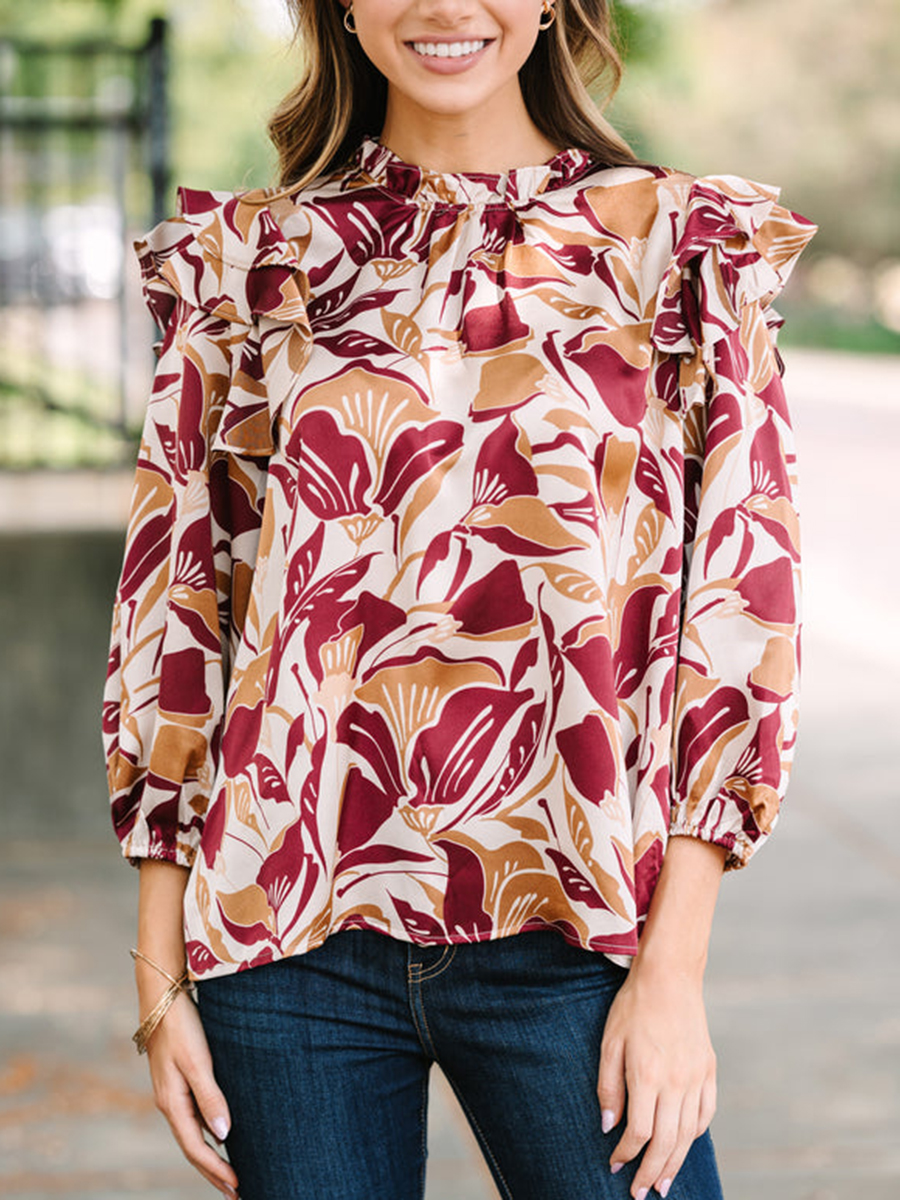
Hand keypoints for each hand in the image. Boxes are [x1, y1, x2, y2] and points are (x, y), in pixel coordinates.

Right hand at [144, 990, 239, 1198]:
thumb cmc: (181, 1026)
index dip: (216, 1170)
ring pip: (194, 1134)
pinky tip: (222, 1136)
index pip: (195, 1148)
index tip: (238, 1187)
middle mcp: (170, 1103)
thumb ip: (210, 1097)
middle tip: (237, 1194)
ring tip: (232, 1174)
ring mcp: (173, 1092)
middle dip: (213, 1173)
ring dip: (211, 1156)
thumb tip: (224, 1135)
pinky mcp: (179, 1080)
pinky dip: (208, 1133)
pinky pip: (194, 1117)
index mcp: (172, 1103)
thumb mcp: (197, 1061)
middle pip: (193, 1148)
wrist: (162, 996)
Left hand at [597, 958, 716, 1197]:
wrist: (670, 977)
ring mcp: (696, 1077)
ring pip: (688, 1134)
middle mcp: (676, 1082)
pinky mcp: (708, 1070)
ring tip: (663, 1183)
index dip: (626, 1154)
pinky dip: (695, 1135)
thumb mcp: (610, 1042)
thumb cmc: (633, 1006)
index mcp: (647, 1075)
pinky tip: (685, 1145)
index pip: (639, 1132)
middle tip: (641, 1193)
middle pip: (667, 1142)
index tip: (615, 1165)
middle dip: (651, 1172)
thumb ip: (609, 1086)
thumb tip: (609, 1126)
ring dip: (675, 1163)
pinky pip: (706, 1113)